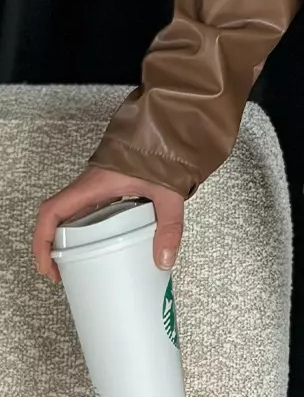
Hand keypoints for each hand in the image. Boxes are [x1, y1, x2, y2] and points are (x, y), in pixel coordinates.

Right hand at [32, 165, 186, 282]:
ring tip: (74, 262)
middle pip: (55, 216)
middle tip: (59, 271)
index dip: (41, 240)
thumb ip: (169, 225)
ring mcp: (96, 185)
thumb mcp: (167, 193)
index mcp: (93, 186)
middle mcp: (89, 185)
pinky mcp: (107, 186)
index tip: (46, 265)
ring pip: (69, 213)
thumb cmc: (161, 150)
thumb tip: (164, 260)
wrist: (167, 125)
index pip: (52, 211)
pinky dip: (83, 228)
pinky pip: (85, 209)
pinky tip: (99, 242)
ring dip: (64, 237)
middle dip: (50, 245)